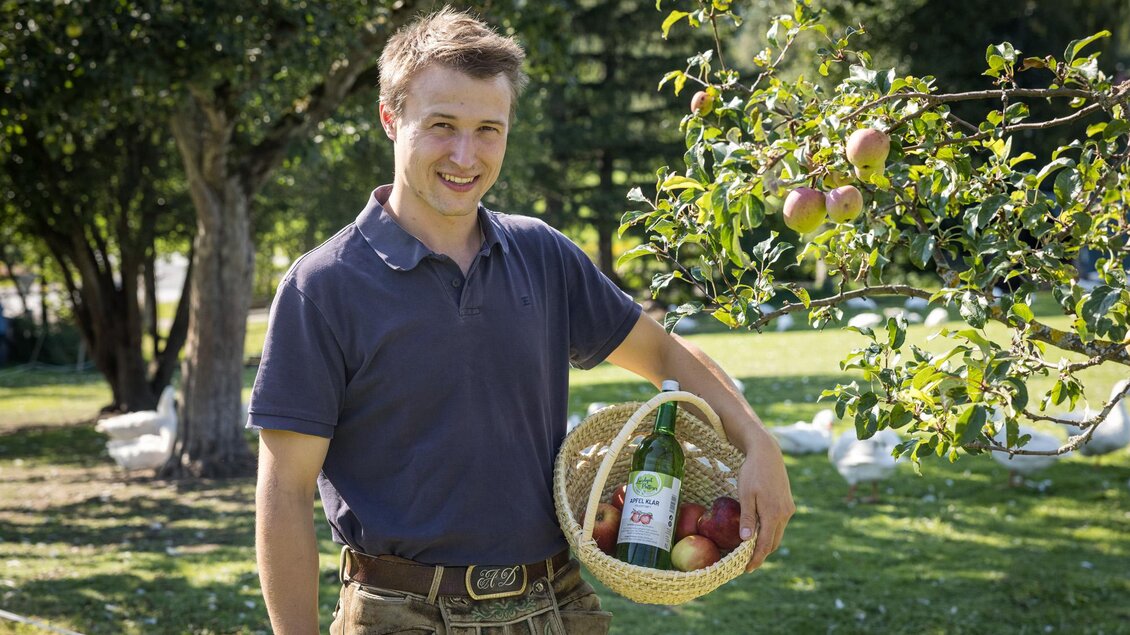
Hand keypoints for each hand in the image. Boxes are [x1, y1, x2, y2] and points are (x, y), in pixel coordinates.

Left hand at [736, 428, 794, 572]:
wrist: (767, 454)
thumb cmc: (752, 472)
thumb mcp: (745, 494)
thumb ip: (747, 518)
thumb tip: (746, 540)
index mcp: (773, 513)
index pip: (765, 544)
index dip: (756, 559)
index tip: (746, 569)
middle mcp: (784, 514)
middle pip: (773, 543)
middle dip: (761, 555)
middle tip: (747, 564)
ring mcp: (788, 509)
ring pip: (777, 534)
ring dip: (766, 544)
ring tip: (751, 551)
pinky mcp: (788, 504)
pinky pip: (779, 524)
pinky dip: (770, 532)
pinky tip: (760, 533)